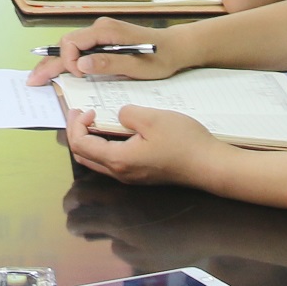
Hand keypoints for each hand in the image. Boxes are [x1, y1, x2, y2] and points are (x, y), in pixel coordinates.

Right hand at [26, 18, 183, 85]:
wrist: (175, 48)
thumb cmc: (159, 58)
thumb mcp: (136, 65)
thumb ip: (108, 63)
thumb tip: (81, 64)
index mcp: (105, 31)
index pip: (72, 42)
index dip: (68, 61)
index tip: (78, 77)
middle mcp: (99, 29)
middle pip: (66, 44)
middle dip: (49, 62)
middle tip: (33, 80)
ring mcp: (100, 34)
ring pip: (70, 46)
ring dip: (55, 62)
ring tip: (40, 76)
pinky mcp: (103, 41)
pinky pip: (79, 49)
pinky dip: (66, 60)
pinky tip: (58, 69)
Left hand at [62, 104, 223, 185]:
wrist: (210, 165)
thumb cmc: (185, 143)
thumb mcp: (153, 118)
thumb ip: (127, 113)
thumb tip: (118, 115)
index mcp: (118, 160)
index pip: (80, 144)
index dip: (76, 125)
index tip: (85, 109)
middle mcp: (120, 173)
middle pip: (84, 156)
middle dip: (77, 133)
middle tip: (83, 114)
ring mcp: (131, 176)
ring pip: (97, 160)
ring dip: (91, 140)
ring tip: (98, 120)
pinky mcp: (141, 174)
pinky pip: (113, 161)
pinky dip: (106, 145)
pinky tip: (118, 130)